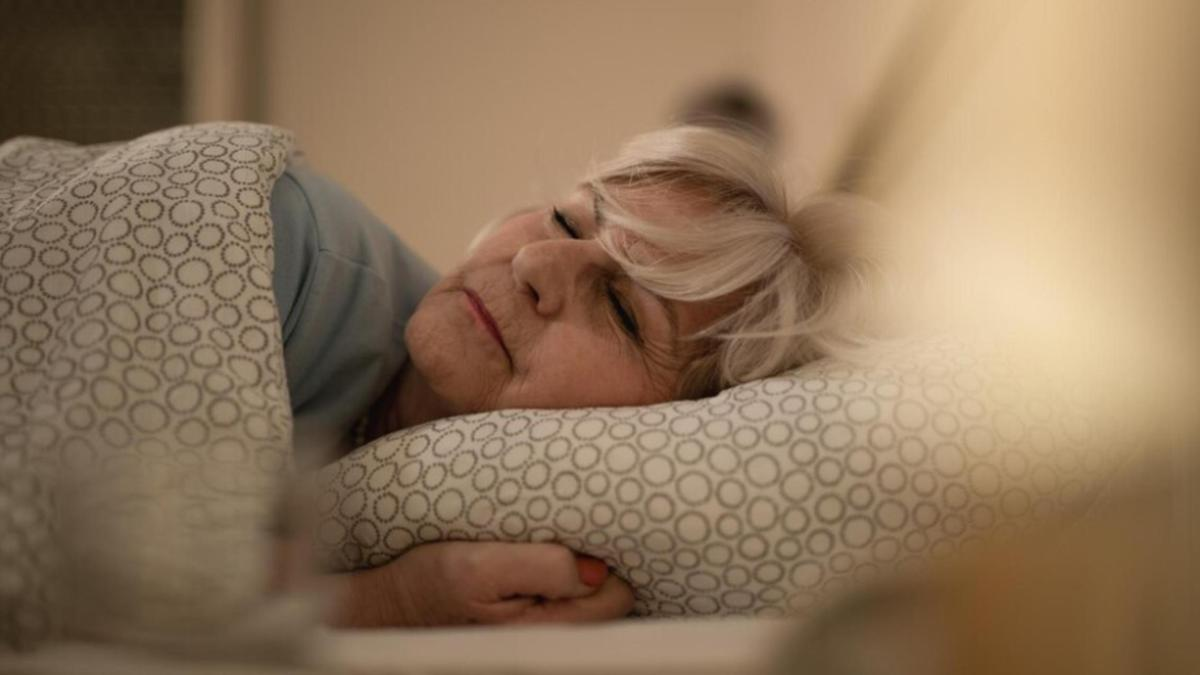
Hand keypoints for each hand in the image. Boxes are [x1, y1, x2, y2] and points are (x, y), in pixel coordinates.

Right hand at [328, 542, 633, 627]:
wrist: (393, 604)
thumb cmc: (431, 583)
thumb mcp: (479, 566)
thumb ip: (544, 566)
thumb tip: (597, 569)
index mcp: (549, 628)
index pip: (616, 592)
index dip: (603, 557)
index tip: (578, 533)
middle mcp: (554, 637)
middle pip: (612, 597)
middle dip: (594, 562)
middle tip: (558, 535)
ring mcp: (546, 632)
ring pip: (593, 598)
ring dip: (576, 567)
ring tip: (544, 546)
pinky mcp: (536, 624)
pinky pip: (572, 599)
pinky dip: (562, 576)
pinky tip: (539, 560)